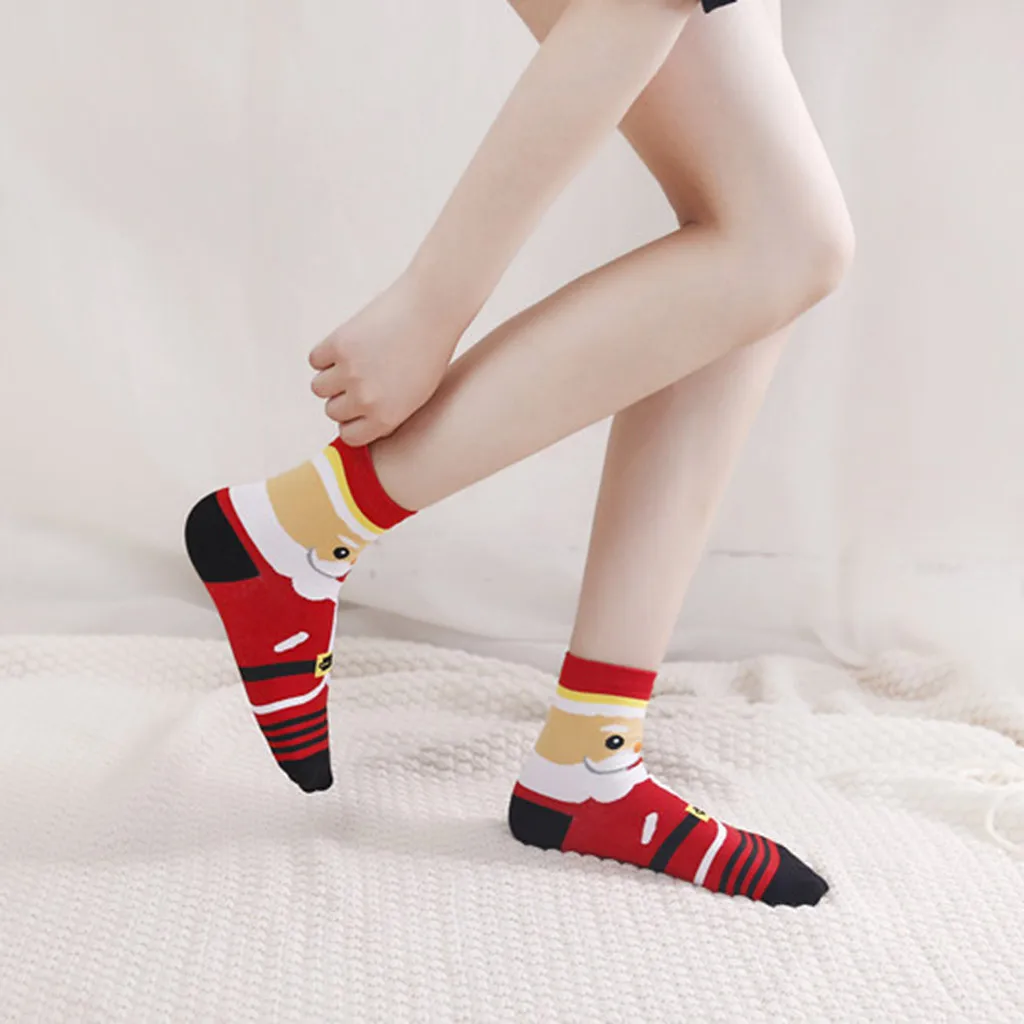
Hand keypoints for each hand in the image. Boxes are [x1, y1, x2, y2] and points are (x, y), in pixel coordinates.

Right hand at [309, 274, 458, 445]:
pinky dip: (326, 354)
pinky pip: (315, 360)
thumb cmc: (429, 351)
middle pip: (332, 410)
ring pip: (319, 387)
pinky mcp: (339, 344)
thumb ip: (386, 414)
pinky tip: (347, 344)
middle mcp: (366, 400)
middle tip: (360, 377)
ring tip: (353, 360)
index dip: (352, 421)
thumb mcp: (416, 395)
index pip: (349, 435)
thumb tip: (354, 423)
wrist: (433, 310)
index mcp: (386, 417)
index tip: (359, 407)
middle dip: (342, 397)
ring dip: (330, 376)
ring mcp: (350, 372)